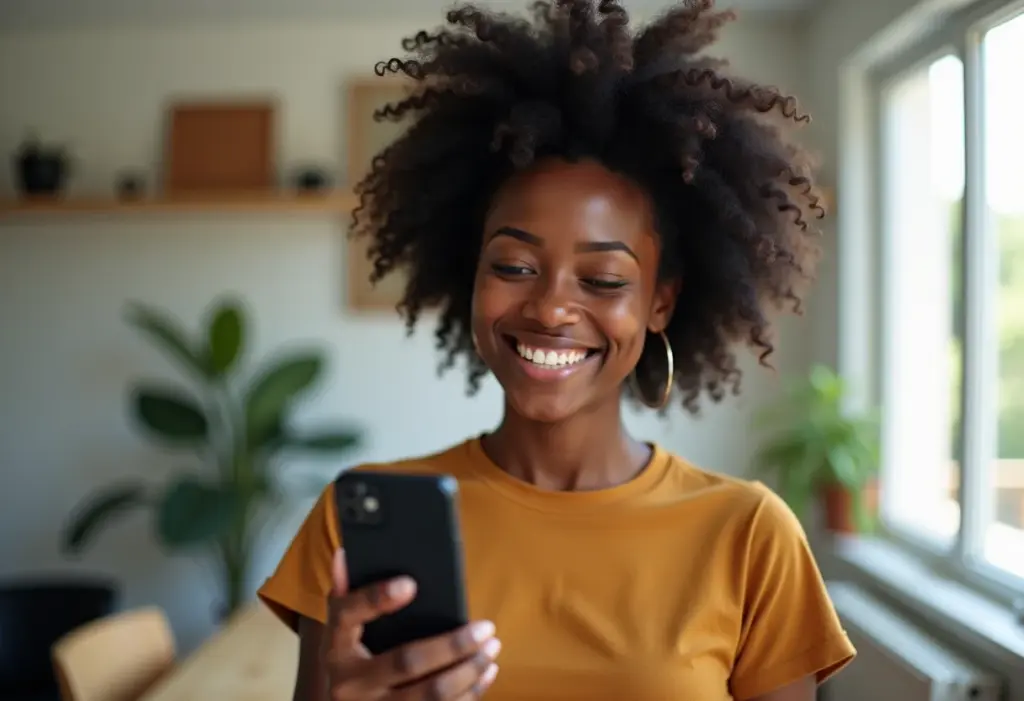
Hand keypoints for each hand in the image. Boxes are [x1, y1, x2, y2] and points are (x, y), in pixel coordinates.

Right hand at [322, 548, 500, 699]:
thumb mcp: (340, 630)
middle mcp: (350, 684)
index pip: (349, 616)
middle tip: (485, 628)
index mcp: (335, 648)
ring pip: (431, 694)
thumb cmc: (349, 658)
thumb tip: (346, 554)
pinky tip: (486, 673)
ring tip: (491, 648)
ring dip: (468, 671)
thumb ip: (346, 594)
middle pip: (407, 662)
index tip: (410, 583)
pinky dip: (469, 694)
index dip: (376, 598)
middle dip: (452, 645)